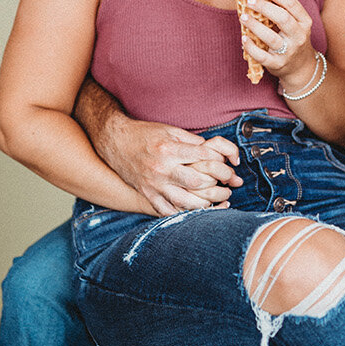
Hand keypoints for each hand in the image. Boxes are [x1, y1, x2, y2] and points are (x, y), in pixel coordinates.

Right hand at [95, 114, 241, 214]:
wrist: (115, 141)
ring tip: (217, 202)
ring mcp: (154, 184)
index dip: (220, 162)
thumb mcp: (170, 130)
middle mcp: (162, 168)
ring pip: (184, 201)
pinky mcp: (147, 194)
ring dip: (204, 204)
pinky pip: (167, 211)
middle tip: (227, 184)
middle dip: (216, 184)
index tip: (229, 164)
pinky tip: (195, 212)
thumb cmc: (145, 134)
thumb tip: (213, 151)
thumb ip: (191, 141)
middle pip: (196, 182)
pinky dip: (183, 214)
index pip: (203, 158)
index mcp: (169, 149)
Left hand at [243, 0, 316, 92]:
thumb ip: (284, 9)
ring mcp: (289, 52)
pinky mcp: (278, 64)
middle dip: (264, 7)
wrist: (300, 67)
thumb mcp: (296, 24)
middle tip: (250, 0)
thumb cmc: (292, 39)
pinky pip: (262, 56)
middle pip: (282, 18)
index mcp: (304, 22)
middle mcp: (299, 36)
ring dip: (255, 25)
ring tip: (243, 17)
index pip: (292, 4)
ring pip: (271, 37)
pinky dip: (251, 47)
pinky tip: (243, 38)